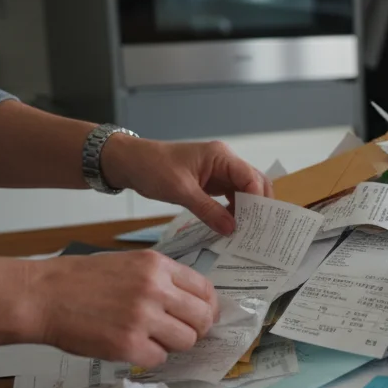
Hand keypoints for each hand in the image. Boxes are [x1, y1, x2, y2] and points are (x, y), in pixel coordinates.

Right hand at [23, 250, 218, 366]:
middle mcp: (154, 289)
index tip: (202, 316)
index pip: (205, 290)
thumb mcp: (128, 264)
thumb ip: (161, 280)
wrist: (41, 295)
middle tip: (179, 332)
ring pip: (186, 341)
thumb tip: (193, 302)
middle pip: (203, 318)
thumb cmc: (80, 280)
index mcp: (157, 265)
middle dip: (196, 329)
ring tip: (150, 338)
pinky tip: (131, 346)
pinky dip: (148, 357)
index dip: (208, 307)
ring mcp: (142, 318)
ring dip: (172, 344)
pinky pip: (159, 358)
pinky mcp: (127, 345)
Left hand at [101, 133, 272, 235]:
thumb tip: (232, 229)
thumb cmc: (152, 168)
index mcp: (221, 156)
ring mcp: (219, 172)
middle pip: (254, 183)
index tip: (257, 222)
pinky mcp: (211, 183)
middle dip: (258, 205)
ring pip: (245, 191)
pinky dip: (234, 210)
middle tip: (258, 230)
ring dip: (247, 210)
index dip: (257, 199)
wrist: (129, 162)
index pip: (251, 177)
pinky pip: (231, 197)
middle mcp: (225, 162)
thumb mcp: (181, 191)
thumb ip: (208, 210)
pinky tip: (232, 225)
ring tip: (247, 231)